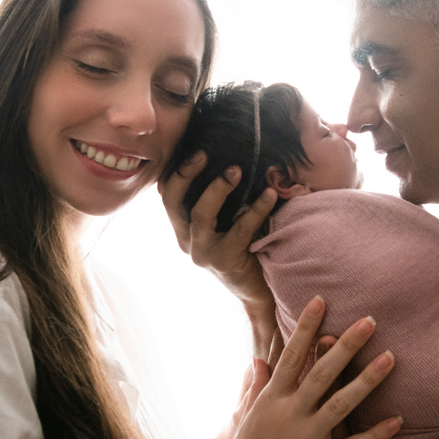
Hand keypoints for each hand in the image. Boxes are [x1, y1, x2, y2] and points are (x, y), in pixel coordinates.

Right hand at [159, 152, 277, 306]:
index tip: (195, 149)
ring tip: (237, 170)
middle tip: (205, 154)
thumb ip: (223, 200)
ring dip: (218, 189)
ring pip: (200, 214)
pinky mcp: (224, 261)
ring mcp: (203, 252)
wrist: (260, 290)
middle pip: (173, 202)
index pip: (167, 196)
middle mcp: (187, 241)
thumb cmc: (247, 248)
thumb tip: (232, 159)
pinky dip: (256, 209)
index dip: (176, 171)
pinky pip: (239, 229)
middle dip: (186, 174)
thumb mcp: (228, 221)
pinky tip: (270, 194)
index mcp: (184, 229)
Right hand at [206, 297, 400, 438]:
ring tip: (391, 358)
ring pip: (341, 404)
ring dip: (367, 380)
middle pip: (322, 373)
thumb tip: (260, 360)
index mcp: (272, 399)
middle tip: (369, 321)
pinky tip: (399, 420)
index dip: (306, 327)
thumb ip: (258, 386)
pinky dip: (376, 434)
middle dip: (347, 345)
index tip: (321, 301)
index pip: (292, 355)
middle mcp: (290, 414)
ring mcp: (306, 438)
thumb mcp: (248, 416)